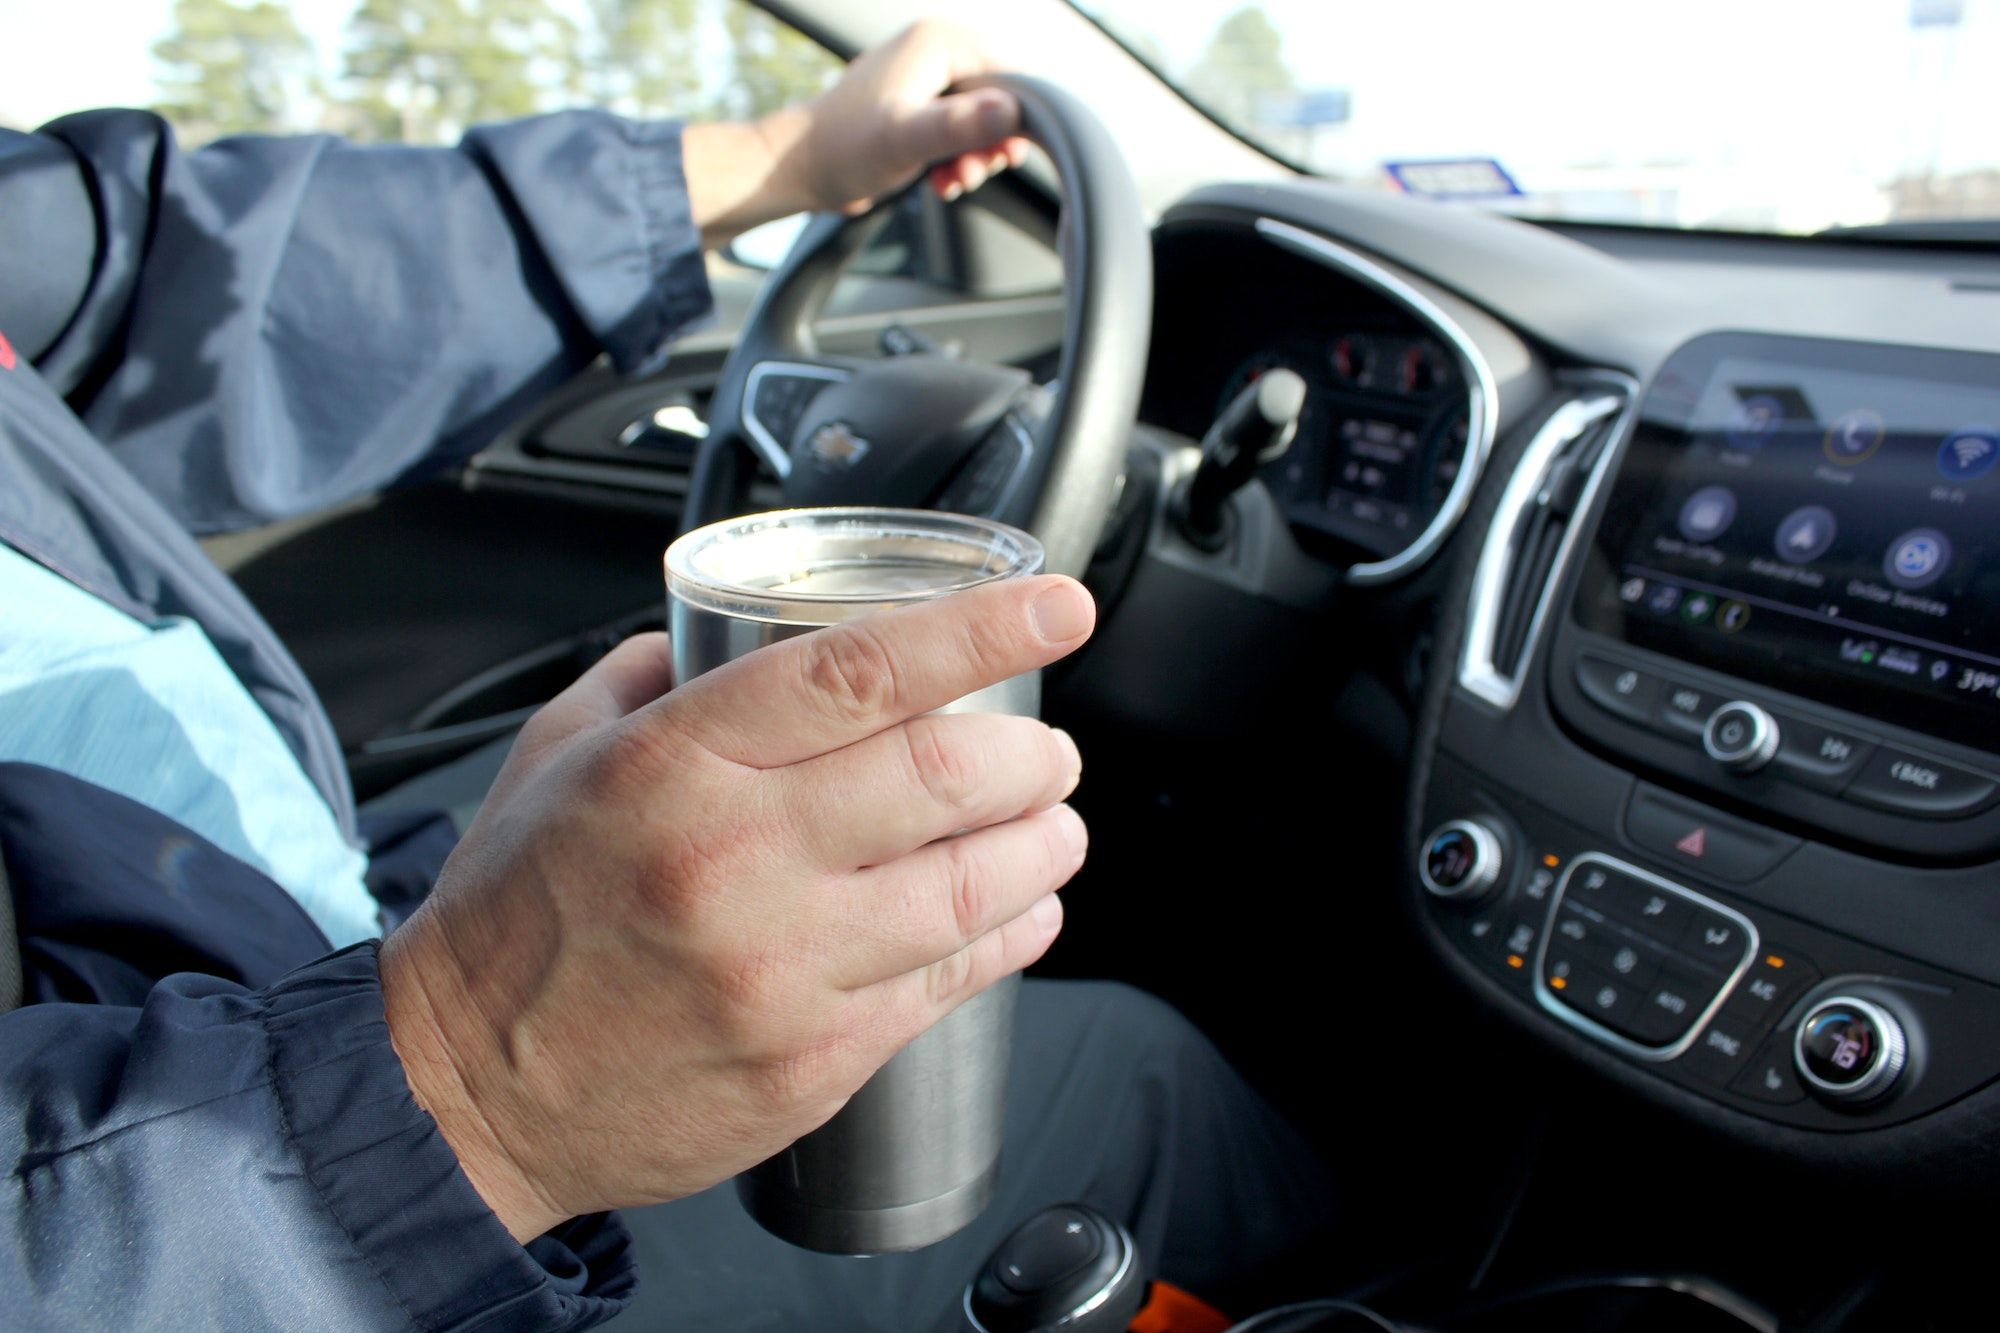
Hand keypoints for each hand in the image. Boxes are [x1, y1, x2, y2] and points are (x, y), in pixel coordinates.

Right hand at [380, 575, 1095, 1241]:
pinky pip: (950, 983)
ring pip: (974, 886)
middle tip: (1050, 752)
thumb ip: (650, 678)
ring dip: (1045, 845)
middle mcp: (737, 859)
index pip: (863, 671)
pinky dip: (1012, 936)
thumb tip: (738, 628)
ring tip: (1057, 825)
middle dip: (1033, 754)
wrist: (465, 1098)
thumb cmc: (513, 922)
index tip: (1056, 605)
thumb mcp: (554, 758)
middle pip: (945, 774)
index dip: (983, 627)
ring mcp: (783, 968)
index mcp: (676, 764)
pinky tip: (1026, 912)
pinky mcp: (814, 1060)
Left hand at [685, 20, 1029, 245]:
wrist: (801, 168)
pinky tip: (941, 180)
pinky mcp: (918, 105)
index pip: (1012, 72)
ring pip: (981, 118)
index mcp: (938, 41)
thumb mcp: (907, 138)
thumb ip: (959, 124)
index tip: (1004, 156)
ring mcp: (926, 78)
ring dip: (975, 156)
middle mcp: (935, 50)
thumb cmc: (845, 149)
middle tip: (971, 172)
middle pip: (999, 97)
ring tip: (953, 180)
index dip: (1019, 118)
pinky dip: (957, 158)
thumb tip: (1012, 112)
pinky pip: (958, 129)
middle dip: (992, 143)